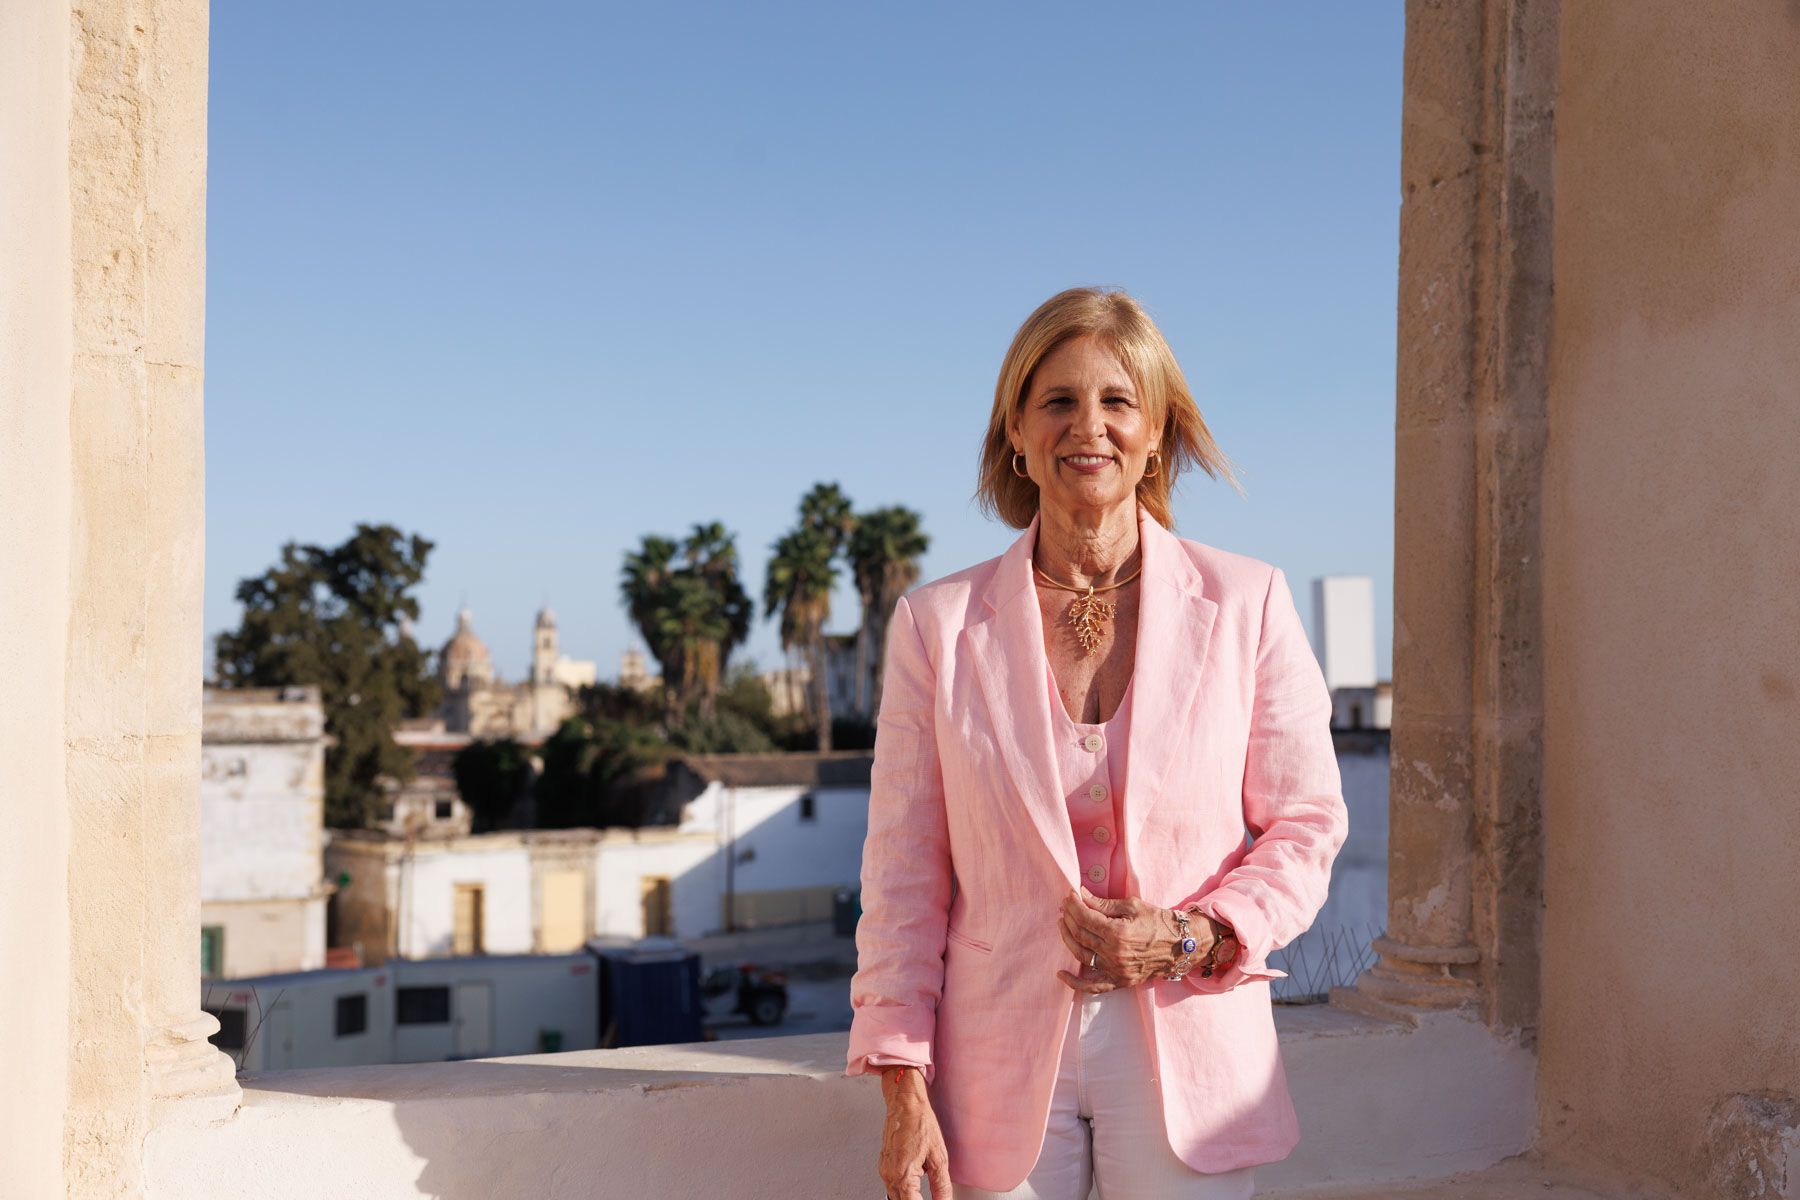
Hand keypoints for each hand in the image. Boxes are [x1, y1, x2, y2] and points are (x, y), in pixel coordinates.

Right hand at [878, 1066, 953, 1198]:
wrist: (905, 1101)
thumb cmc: (919, 1121)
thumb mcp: (938, 1156)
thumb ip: (941, 1185)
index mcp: (902, 1175)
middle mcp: (889, 1174)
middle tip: (932, 1198)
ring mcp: (884, 1169)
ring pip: (894, 1196)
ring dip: (909, 1198)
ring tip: (923, 1194)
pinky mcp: (883, 1163)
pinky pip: (891, 1185)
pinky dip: (902, 1190)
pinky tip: (914, 1185)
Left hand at [1056, 885, 1200, 991]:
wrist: (1180, 945)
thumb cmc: (1158, 921)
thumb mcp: (1132, 906)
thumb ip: (1104, 903)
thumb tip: (1082, 895)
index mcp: (1117, 933)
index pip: (1085, 918)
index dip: (1073, 906)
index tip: (1069, 896)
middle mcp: (1114, 953)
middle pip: (1080, 935)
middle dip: (1069, 918)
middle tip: (1065, 907)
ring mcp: (1116, 970)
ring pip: (1081, 955)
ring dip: (1067, 939)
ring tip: (1063, 925)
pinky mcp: (1120, 981)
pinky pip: (1093, 986)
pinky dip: (1075, 983)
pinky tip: (1061, 974)